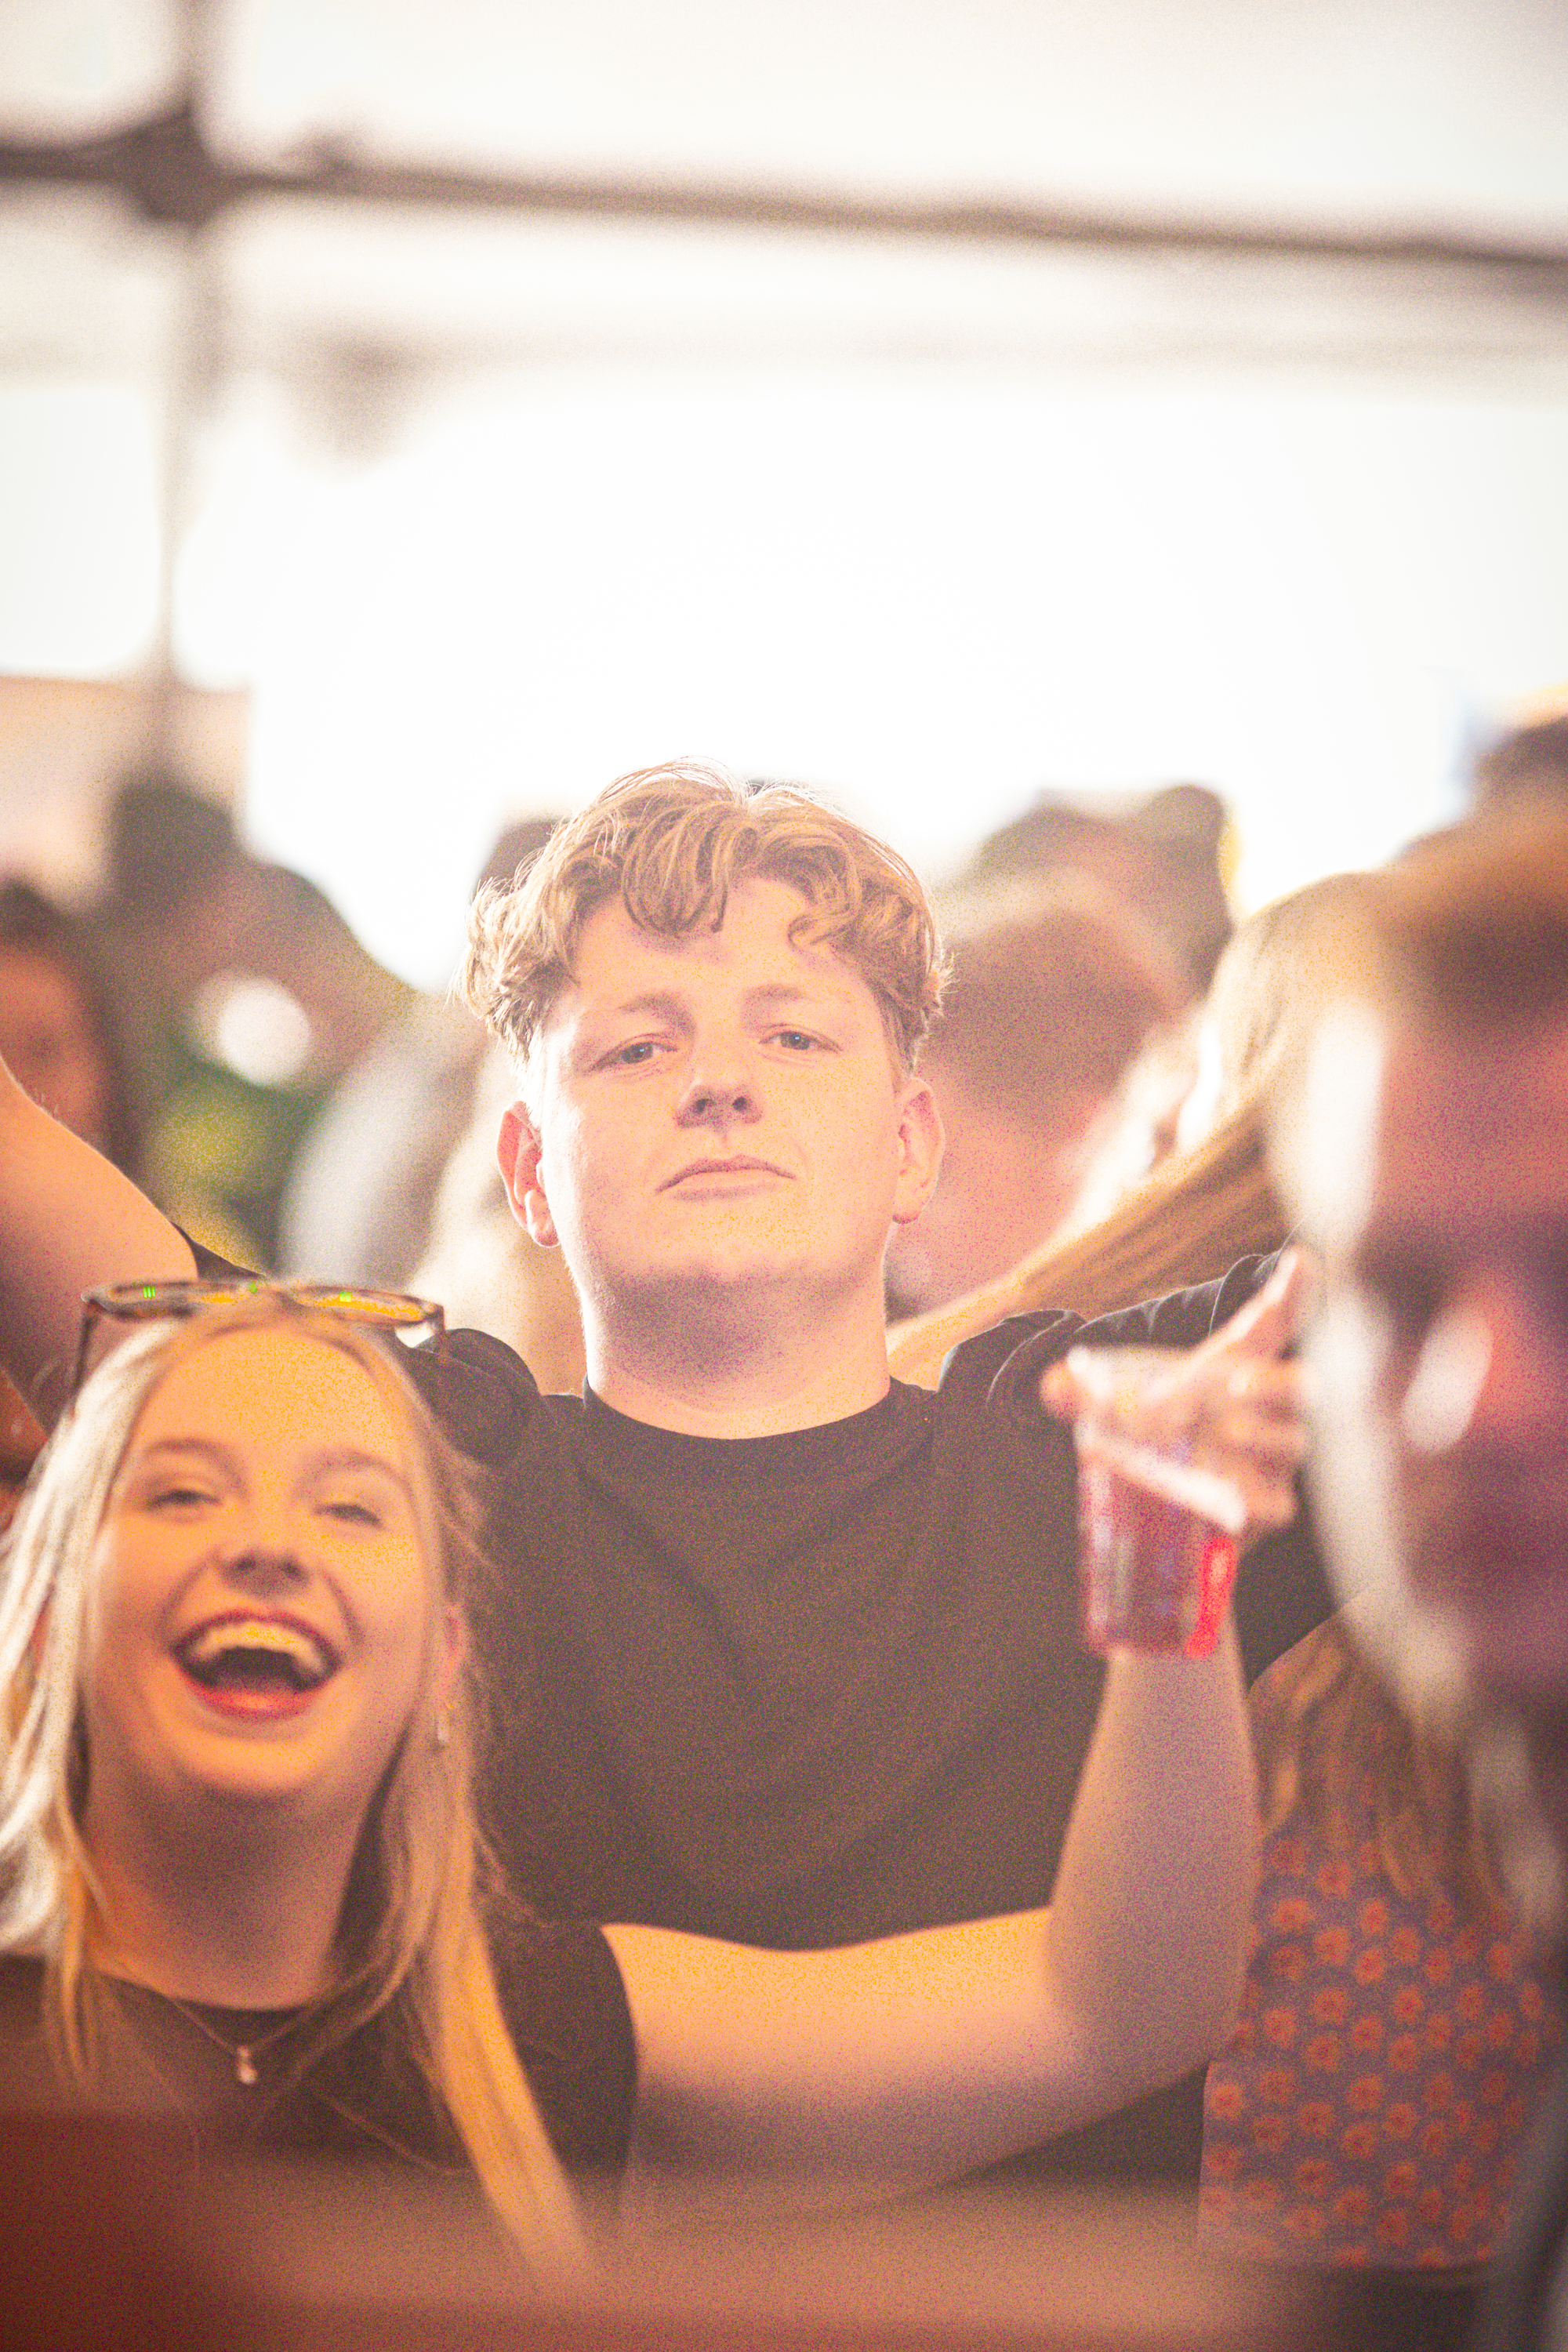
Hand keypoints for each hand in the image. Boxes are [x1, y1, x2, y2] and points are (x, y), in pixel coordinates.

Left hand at [1040, 1248, 1317, 1549]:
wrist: (1164, 1505)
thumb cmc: (1155, 1437)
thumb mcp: (1116, 1410)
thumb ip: (1083, 1395)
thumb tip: (1052, 1385)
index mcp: (1232, 1368)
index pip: (1270, 1323)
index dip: (1292, 1292)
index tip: (1304, 1260)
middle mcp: (1264, 1409)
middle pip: (1301, 1385)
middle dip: (1279, 1381)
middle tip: (1236, 1385)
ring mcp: (1271, 1457)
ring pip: (1294, 1440)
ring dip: (1263, 1436)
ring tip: (1226, 1434)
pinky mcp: (1264, 1503)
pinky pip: (1279, 1503)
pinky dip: (1260, 1499)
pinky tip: (1234, 1495)